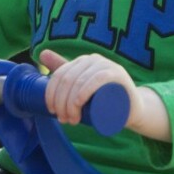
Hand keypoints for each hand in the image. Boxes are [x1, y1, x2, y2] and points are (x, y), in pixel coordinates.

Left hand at [39, 49, 171, 140]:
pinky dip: (85, 90)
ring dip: (71, 103)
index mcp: (81, 61)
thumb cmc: (103, 97)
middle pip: (68, 80)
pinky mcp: (118, 74)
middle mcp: (92, 59)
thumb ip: (64, 68)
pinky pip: (98, 78)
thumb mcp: (82, 83)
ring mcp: (106, 65)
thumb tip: (41, 53)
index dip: (51, 93)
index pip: (60, 75)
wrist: (132, 108)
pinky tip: (79, 102)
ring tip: (72, 119)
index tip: (52, 111)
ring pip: (80, 81)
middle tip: (64, 120)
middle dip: (61, 102)